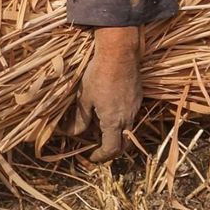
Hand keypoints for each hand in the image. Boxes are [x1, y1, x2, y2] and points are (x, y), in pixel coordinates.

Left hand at [66, 26, 141, 162]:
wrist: (120, 53)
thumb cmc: (99, 75)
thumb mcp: (85, 98)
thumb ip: (80, 118)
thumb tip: (72, 133)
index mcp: (114, 122)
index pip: (111, 149)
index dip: (101, 156)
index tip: (92, 156)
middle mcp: (128, 118)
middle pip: (123, 143)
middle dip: (111, 149)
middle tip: (98, 147)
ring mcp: (135, 107)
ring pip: (128, 128)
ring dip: (116, 133)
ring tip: (100, 126)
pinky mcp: (138, 96)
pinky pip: (130, 114)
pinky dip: (120, 119)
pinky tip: (110, 108)